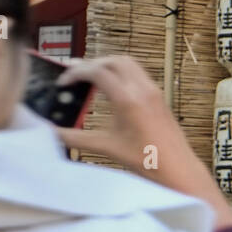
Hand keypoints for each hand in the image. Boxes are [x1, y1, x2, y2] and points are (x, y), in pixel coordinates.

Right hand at [51, 56, 231, 228]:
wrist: (179, 170)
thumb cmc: (148, 162)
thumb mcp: (108, 148)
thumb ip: (77, 138)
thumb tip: (52, 133)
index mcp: (128, 99)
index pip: (97, 72)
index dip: (75, 73)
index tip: (63, 82)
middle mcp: (143, 90)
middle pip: (112, 60)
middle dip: (90, 64)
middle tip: (74, 75)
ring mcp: (154, 91)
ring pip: (127, 63)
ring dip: (107, 65)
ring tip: (91, 77)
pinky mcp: (160, 97)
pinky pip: (138, 73)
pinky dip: (121, 73)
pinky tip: (112, 88)